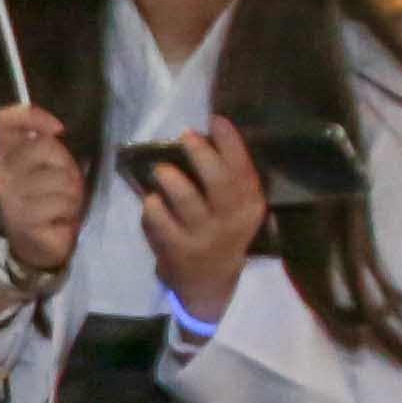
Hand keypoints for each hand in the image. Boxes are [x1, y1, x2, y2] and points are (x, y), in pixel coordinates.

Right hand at [0, 103, 86, 278]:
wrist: (37, 245)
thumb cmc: (44, 199)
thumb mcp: (45, 165)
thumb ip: (44, 144)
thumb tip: (55, 129)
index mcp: (2, 154)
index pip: (4, 121)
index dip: (31, 116)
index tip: (58, 128)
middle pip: (44, 147)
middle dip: (67, 165)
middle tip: (65, 184)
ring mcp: (9, 197)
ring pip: (61, 178)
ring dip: (73, 192)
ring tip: (63, 204)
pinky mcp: (23, 219)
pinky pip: (62, 203)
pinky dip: (69, 211)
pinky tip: (58, 219)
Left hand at [137, 115, 266, 320]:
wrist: (211, 282)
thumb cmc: (222, 231)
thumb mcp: (237, 208)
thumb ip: (228, 177)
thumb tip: (202, 134)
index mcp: (249, 206)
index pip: (244, 170)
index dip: (231, 143)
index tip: (216, 120)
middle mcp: (231, 221)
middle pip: (220, 182)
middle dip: (201, 155)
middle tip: (186, 136)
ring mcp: (204, 237)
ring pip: (186, 201)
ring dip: (171, 179)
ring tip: (161, 170)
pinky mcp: (178, 250)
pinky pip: (160, 221)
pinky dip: (153, 207)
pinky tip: (151, 201)